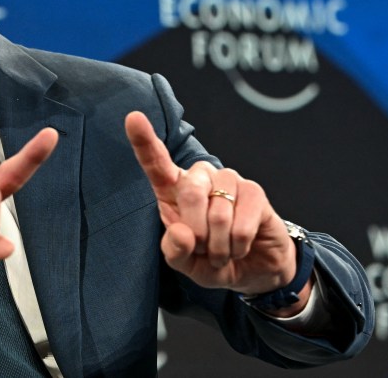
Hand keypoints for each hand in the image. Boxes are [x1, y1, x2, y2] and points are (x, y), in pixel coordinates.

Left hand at [126, 112, 305, 302]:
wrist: (252, 269)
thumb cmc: (211, 260)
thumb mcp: (185, 264)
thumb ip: (175, 252)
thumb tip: (182, 232)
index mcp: (173, 191)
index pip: (156, 163)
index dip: (144, 142)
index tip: (133, 118)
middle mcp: (199, 178)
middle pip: (190, 191)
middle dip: (197, 232)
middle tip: (203, 250)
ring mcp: (228, 181)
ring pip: (218, 212)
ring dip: (219, 245)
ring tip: (222, 251)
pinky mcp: (253, 191)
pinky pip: (241, 224)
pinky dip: (237, 246)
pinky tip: (240, 247)